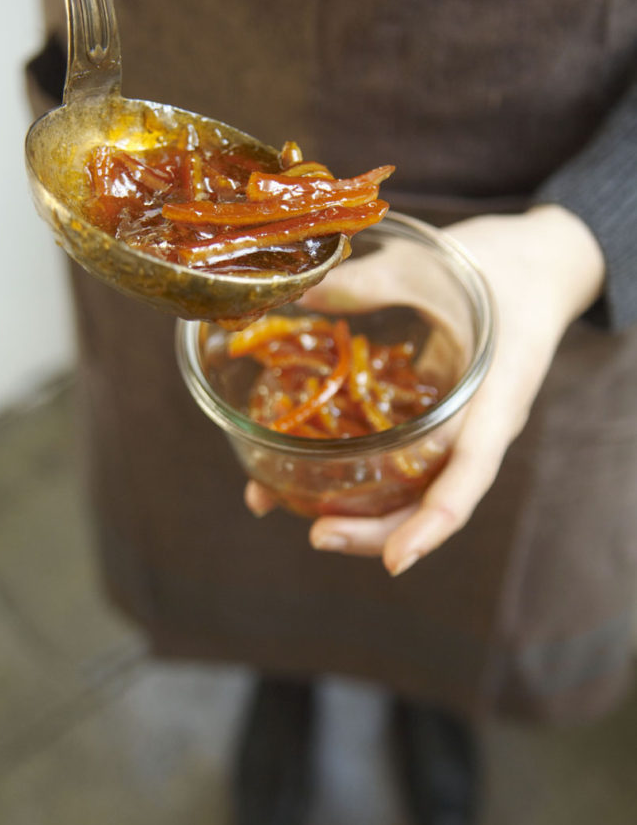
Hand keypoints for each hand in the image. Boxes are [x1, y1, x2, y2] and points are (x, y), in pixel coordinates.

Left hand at [246, 205, 604, 574]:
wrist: (537, 265)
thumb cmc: (504, 264)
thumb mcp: (442, 264)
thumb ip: (378, 280)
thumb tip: (305, 294)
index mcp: (496, 397)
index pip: (471, 472)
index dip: (433, 522)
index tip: (395, 561)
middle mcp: (477, 426)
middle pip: (433, 499)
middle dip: (376, 530)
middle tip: (316, 535)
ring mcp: (456, 427)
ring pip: (411, 489)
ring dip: (358, 510)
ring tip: (288, 507)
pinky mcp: (433, 418)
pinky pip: (399, 459)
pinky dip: (355, 472)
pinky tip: (300, 467)